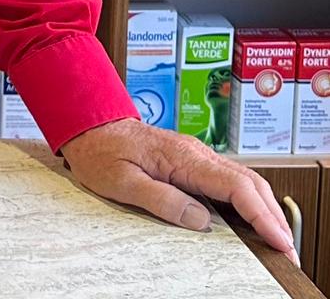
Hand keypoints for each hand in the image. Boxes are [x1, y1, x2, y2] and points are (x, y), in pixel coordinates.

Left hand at [61, 117, 295, 260]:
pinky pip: (228, 180)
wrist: (87, 122)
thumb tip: (201, 221)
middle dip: (273, 217)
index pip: (235, 186)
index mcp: (182, 157)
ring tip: (277, 242)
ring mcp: (195, 156)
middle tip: (287, 252)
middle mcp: (195, 153)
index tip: (279, 241)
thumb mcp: (121, 183)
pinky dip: (248, 201)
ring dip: (264, 210)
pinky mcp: (191, 162)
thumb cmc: (100, 151)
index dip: (262, 215)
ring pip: (243, 180)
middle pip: (249, 183)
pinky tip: (252, 221)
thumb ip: (161, 200)